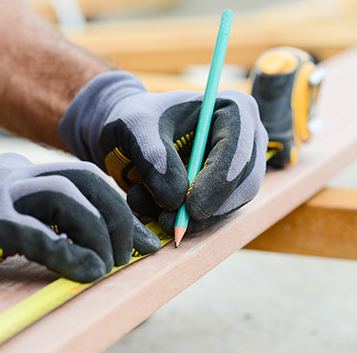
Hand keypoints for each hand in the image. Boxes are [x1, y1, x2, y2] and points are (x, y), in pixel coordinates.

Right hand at [0, 153, 160, 287]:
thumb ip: (23, 218)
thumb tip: (66, 243)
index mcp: (15, 173)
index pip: (81, 177)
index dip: (116, 204)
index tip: (137, 235)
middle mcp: (12, 176)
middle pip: (86, 180)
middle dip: (121, 215)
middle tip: (136, 250)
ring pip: (70, 200)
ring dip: (102, 233)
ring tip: (112, 265)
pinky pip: (40, 235)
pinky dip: (71, 255)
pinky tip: (86, 274)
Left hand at [59, 71, 267, 233]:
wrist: (128, 134)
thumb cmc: (135, 121)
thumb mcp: (136, 130)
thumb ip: (155, 159)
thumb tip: (176, 199)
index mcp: (232, 109)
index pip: (238, 150)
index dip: (218, 182)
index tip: (191, 208)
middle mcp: (244, 139)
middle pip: (243, 185)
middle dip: (206, 209)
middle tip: (167, 222)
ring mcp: (237, 168)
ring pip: (227, 207)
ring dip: (188, 218)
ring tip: (143, 204)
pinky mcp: (222, 191)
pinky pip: (211, 216)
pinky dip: (181, 220)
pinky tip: (151, 211)